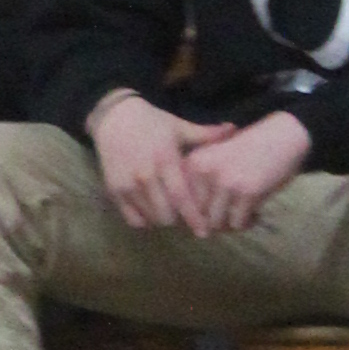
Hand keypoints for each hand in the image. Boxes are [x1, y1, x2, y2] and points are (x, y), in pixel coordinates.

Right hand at [88, 90, 228, 230]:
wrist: (115, 118)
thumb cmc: (152, 123)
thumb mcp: (179, 127)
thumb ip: (206, 134)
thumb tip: (234, 129)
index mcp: (165, 160)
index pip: (181, 197)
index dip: (193, 217)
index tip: (204, 231)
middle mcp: (144, 175)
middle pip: (166, 215)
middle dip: (179, 220)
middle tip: (186, 215)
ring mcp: (127, 185)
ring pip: (151, 218)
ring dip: (163, 219)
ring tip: (170, 212)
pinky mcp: (114, 191)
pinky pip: (133, 219)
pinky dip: (145, 219)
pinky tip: (152, 210)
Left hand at [179, 109, 312, 233]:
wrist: (283, 135)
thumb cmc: (249, 151)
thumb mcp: (215, 160)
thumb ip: (201, 188)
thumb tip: (197, 228)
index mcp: (192, 163)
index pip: (182, 205)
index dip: (196, 216)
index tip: (213, 213)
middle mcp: (204, 172)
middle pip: (198, 217)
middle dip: (215, 222)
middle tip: (232, 216)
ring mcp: (225, 182)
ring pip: (217, 224)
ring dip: (231, 225)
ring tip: (243, 216)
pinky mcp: (247, 192)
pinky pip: (238, 223)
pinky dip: (247, 223)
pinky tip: (256, 214)